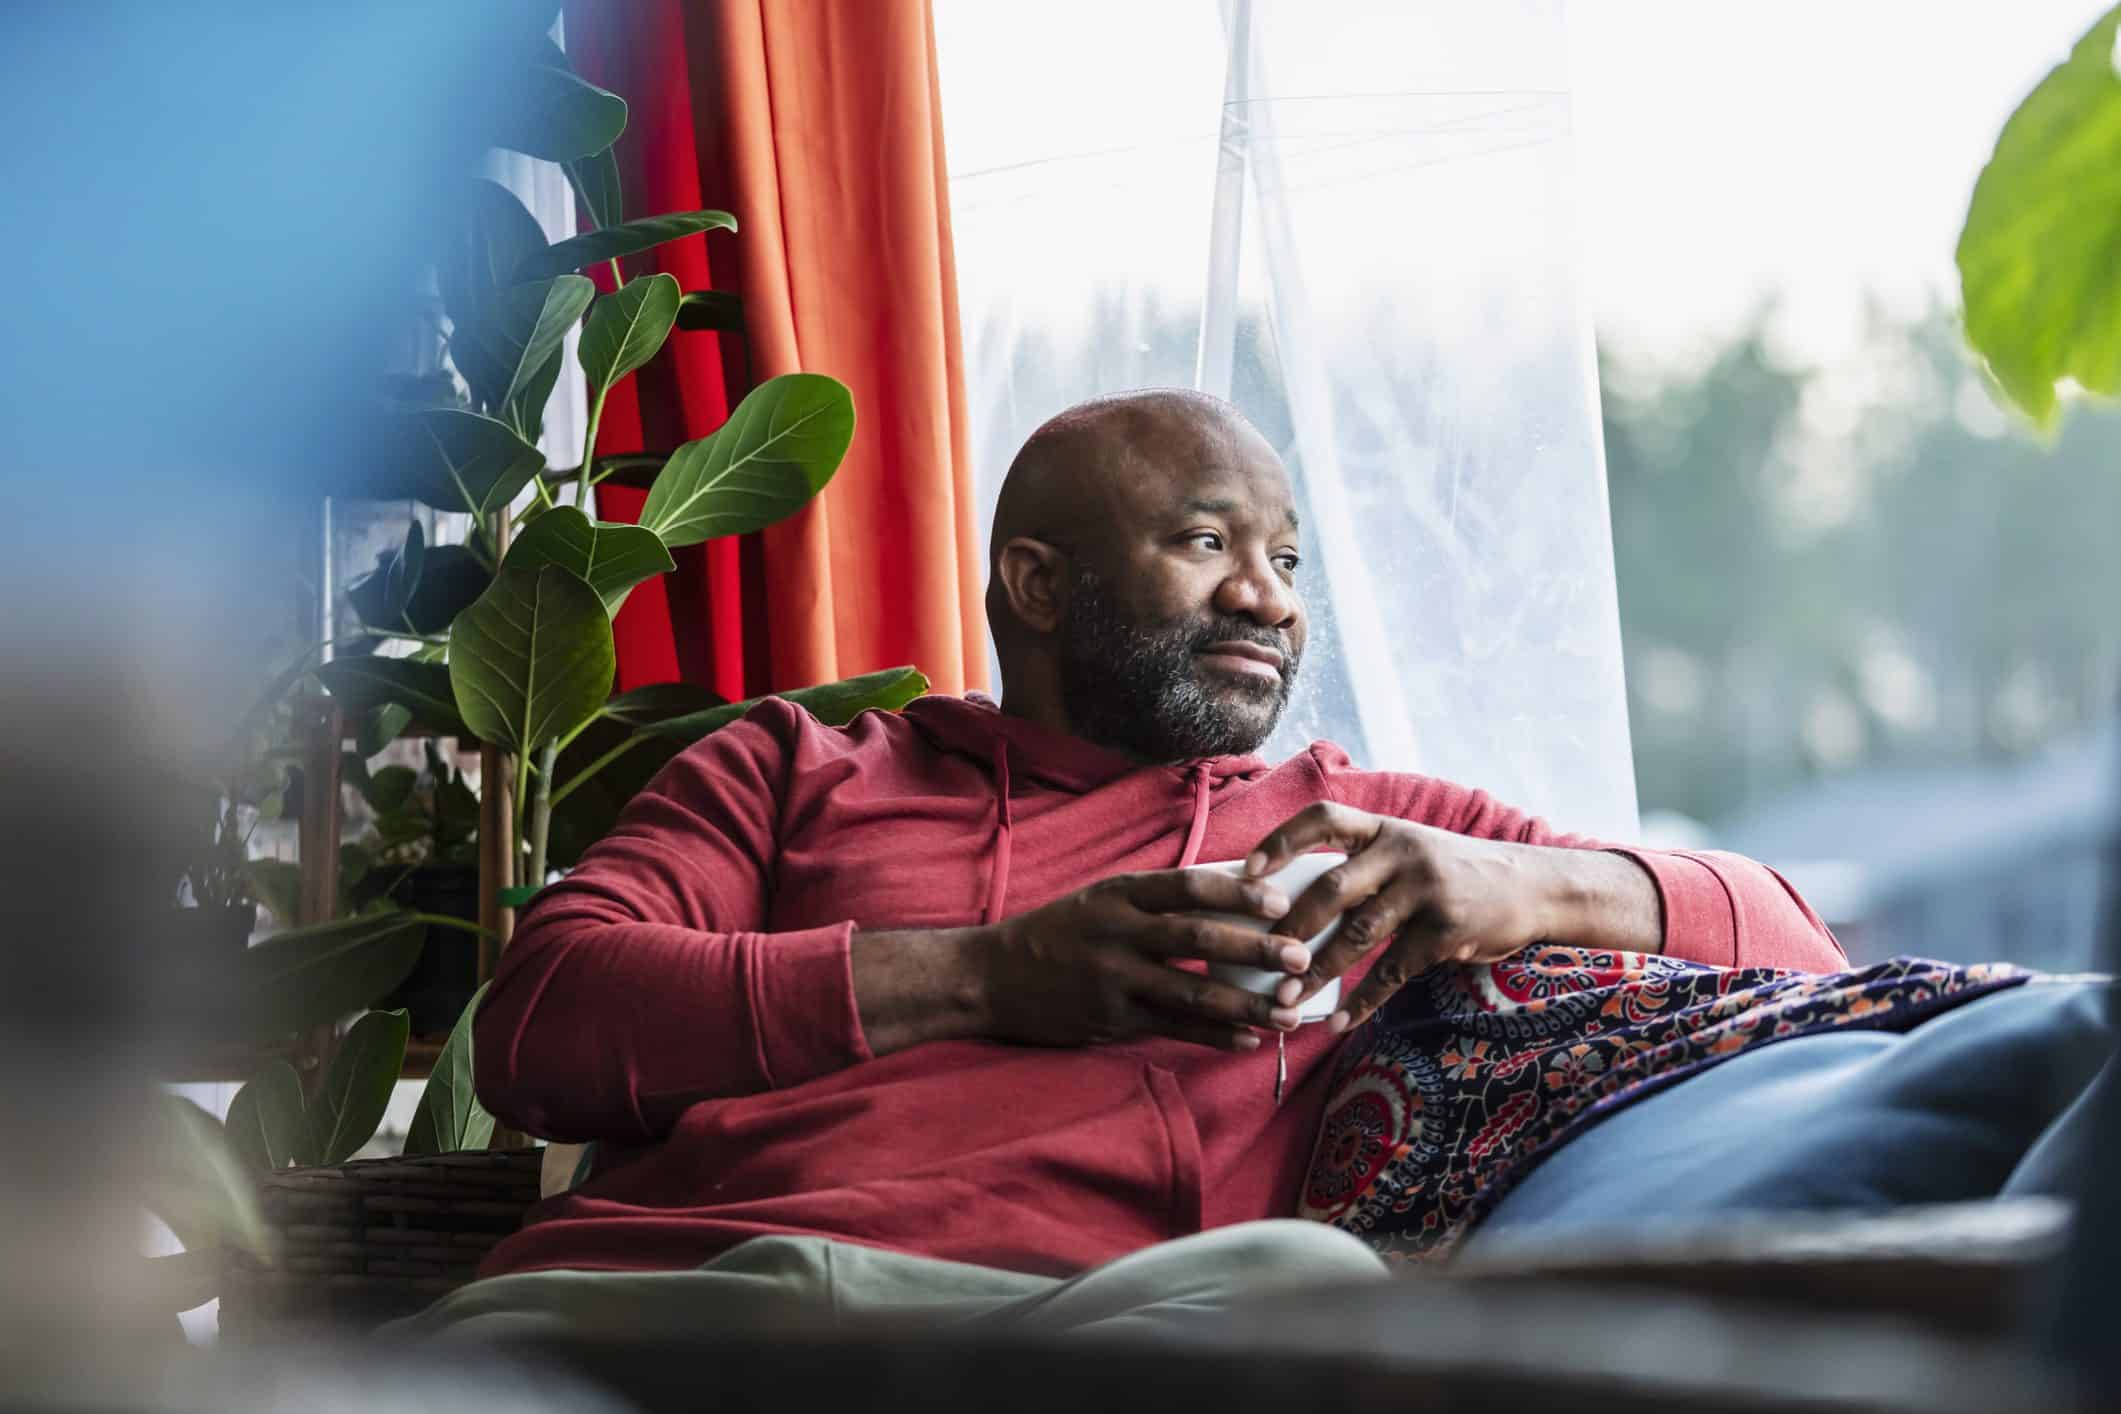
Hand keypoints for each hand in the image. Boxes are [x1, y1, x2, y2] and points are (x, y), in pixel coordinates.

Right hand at [976, 868, 1317, 1051]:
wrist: (991, 977)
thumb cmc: (1057, 932)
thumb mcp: (1100, 899)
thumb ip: (1153, 899)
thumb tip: (1226, 895)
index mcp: (1119, 894)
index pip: (1188, 886)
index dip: (1238, 892)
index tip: (1279, 900)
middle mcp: (1118, 933)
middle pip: (1198, 939)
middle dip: (1254, 949)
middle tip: (1300, 956)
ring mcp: (1114, 979)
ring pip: (1191, 993)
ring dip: (1245, 1005)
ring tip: (1288, 1013)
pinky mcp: (1111, 1019)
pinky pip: (1172, 1028)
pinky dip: (1213, 1036)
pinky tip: (1247, 1041)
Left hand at [1243, 804, 1563, 1033]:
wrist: (1531, 887)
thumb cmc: (1452, 873)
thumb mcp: (1410, 850)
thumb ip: (1361, 865)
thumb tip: (1289, 901)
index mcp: (1384, 829)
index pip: (1323, 819)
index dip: (1280, 841)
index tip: (1246, 873)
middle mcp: (1403, 853)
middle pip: (1332, 886)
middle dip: (1290, 925)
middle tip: (1255, 956)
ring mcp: (1426, 892)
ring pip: (1358, 935)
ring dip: (1316, 970)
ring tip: (1283, 999)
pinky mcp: (1446, 932)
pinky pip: (1392, 971)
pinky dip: (1361, 1000)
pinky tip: (1337, 1021)